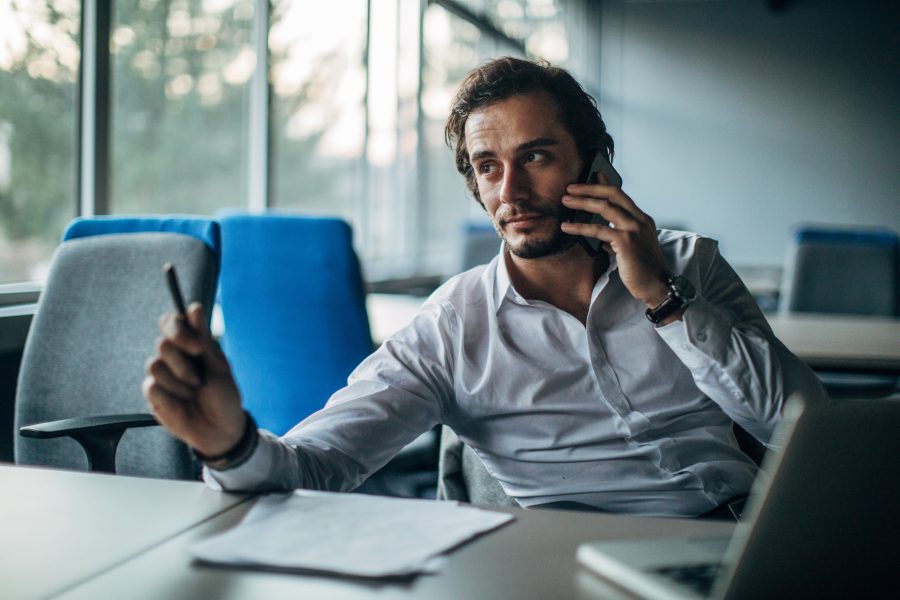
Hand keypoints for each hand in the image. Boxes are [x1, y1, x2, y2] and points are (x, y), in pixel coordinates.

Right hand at [142, 303, 245, 455]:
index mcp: (190, 344)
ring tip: (194, 393)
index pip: (170, 322)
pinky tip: (183, 405)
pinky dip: (172, 398)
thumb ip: (203, 338)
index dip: (178, 329)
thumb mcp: (218, 366)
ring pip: (154, 366)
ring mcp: (161, 376)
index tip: (197, 347)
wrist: (221, 429)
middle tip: (199, 380)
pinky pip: (152, 388)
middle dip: (183, 364)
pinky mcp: (153, 396)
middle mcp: (173, 357)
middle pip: (162, 344)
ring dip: (180, 383)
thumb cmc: (224, 395)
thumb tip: (194, 308)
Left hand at [560, 181, 669, 307]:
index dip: (604, 184)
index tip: (592, 175)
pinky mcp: (625, 242)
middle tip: (571, 188)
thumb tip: (601, 237)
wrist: (656, 285)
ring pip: (605, 208)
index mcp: (642, 219)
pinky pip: (598, 230)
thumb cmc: (642, 269)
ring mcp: (633, 229)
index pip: (621, 195)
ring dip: (582, 202)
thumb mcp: (631, 248)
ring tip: (565, 201)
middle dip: (590, 188)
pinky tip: (567, 227)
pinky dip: (580, 227)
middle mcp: (639, 220)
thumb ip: (618, 237)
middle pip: (613, 194)